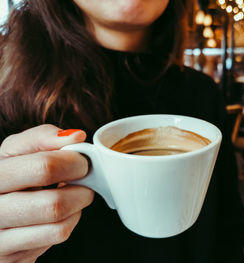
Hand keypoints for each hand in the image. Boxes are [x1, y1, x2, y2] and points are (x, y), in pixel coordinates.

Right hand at [0, 125, 93, 261]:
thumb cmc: (11, 176)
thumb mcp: (17, 150)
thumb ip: (42, 138)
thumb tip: (76, 136)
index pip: (43, 168)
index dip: (73, 162)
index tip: (81, 160)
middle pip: (54, 204)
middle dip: (81, 189)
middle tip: (84, 179)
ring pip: (58, 225)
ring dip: (77, 206)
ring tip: (72, 194)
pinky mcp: (11, 254)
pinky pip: (56, 236)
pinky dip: (69, 221)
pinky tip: (61, 212)